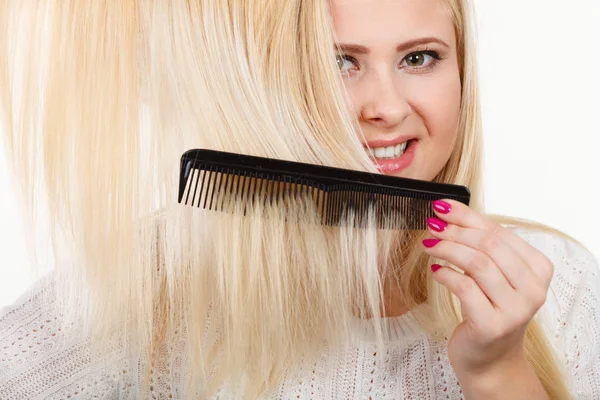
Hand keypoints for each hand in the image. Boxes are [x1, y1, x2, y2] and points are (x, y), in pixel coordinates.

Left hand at [421, 199, 553, 377]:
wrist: (490, 358)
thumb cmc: (488, 309)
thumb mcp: (492, 273)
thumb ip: (480, 244)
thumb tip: (448, 211)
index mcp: (538, 269)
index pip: (499, 232)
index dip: (467, 216)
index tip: (442, 207)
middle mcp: (533, 289)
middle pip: (489, 245)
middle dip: (455, 230)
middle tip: (432, 225)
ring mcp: (515, 309)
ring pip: (477, 264)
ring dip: (447, 249)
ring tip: (428, 244)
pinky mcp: (492, 325)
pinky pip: (464, 288)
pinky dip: (445, 274)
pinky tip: (435, 271)